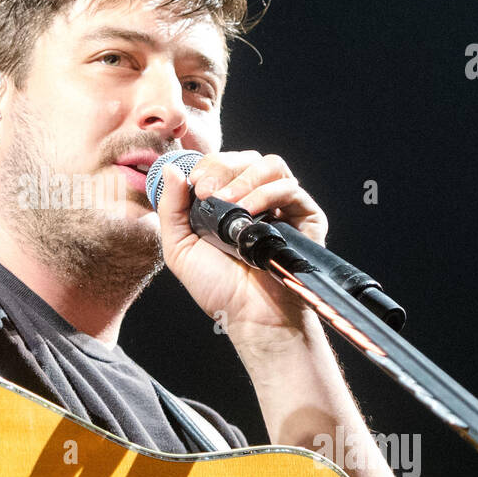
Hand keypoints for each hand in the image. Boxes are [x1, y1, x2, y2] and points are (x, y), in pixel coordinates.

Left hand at [155, 151, 327, 344]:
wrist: (251, 317)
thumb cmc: (218, 288)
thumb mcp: (180, 247)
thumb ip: (171, 209)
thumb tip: (170, 169)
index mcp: (229, 203)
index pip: (223, 164)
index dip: (208, 166)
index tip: (194, 185)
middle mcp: (258, 200)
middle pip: (247, 159)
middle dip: (222, 168)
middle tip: (207, 192)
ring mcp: (284, 208)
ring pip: (271, 166)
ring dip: (246, 178)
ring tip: (229, 202)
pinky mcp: (306, 218)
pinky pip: (291, 189)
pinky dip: (267, 194)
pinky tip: (249, 212)